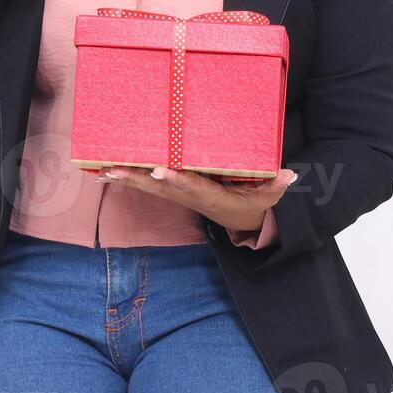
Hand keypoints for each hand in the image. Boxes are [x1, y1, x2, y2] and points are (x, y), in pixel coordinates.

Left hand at [96, 164, 297, 231]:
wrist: (244, 222)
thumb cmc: (255, 204)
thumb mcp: (269, 196)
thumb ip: (277, 185)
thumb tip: (291, 174)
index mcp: (212, 196)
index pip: (192, 187)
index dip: (176, 180)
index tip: (159, 171)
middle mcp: (191, 196)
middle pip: (161, 188)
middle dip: (137, 179)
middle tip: (113, 170)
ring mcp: (180, 196)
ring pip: (149, 187)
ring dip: (126, 178)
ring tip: (101, 169)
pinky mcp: (174, 192)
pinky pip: (148, 185)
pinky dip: (128, 178)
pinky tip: (105, 171)